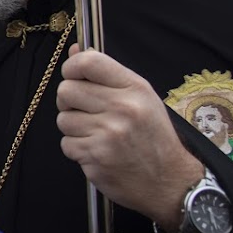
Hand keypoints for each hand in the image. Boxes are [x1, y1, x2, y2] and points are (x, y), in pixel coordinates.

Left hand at [55, 47, 203, 227]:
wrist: (169, 182)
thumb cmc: (153, 137)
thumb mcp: (141, 98)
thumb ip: (107, 73)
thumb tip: (75, 51)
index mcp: (134, 88)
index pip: (88, 62)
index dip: (72, 67)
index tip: (74, 76)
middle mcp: (122, 108)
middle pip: (66, 90)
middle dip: (70, 101)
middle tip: (85, 110)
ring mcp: (108, 134)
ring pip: (63, 119)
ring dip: (74, 127)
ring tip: (97, 133)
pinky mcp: (95, 157)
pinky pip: (66, 144)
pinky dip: (77, 148)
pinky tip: (97, 151)